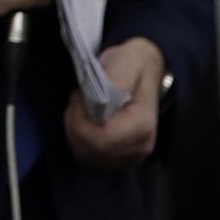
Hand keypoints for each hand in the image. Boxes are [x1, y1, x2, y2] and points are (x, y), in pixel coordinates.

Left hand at [64, 37, 164, 168]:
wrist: (146, 69)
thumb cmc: (133, 64)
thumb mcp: (125, 61)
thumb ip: (113, 81)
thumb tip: (100, 102)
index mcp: (141, 126)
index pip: (99, 139)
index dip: (79, 121)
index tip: (78, 97)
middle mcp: (140, 147)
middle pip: (90, 151)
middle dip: (74, 124)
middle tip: (77, 100)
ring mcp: (131, 156)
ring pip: (87, 157)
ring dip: (74, 132)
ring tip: (80, 109)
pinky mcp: (121, 158)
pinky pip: (90, 158)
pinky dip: (79, 141)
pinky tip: (84, 121)